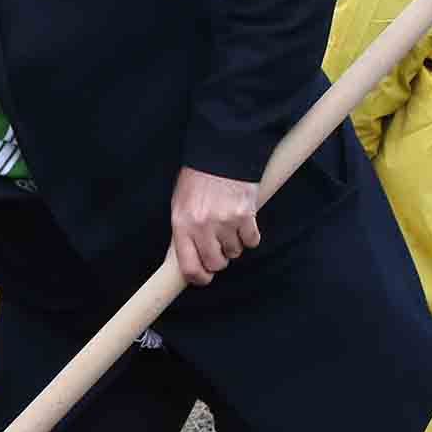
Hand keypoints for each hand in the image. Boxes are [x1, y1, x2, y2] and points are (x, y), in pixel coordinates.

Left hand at [168, 167, 260, 285]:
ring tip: (229, 226)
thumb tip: (181, 260)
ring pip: (235, 252)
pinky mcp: (246, 215)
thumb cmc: (198, 179)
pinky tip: (244, 222)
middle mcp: (202, 226)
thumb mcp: (179, 205)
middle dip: (219, 260)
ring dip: (234, 244)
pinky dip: (250, 236)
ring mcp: (225, 221)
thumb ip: (181, 233)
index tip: (204, 277)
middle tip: (219, 246)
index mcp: (182, 224)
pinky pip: (252, 240)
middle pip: (216, 263)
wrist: (221, 153)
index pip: (189, 267)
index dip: (199, 278)